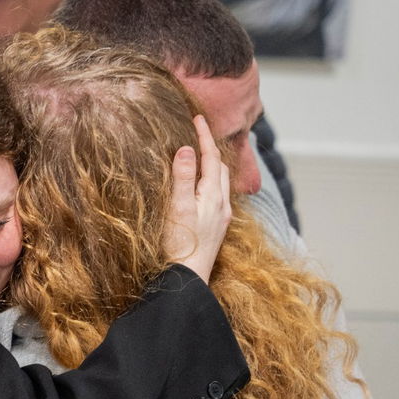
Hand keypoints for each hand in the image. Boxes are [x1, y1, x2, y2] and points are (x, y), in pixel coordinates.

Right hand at [163, 114, 230, 282]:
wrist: (186, 281)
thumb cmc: (178, 246)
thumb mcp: (177, 208)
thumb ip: (183, 178)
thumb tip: (187, 149)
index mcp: (213, 196)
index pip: (211, 158)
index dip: (204, 136)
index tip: (197, 118)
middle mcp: (221, 206)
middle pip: (221, 168)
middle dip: (211, 149)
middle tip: (198, 135)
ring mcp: (220, 219)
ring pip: (221, 184)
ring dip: (213, 167)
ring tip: (200, 158)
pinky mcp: (215, 230)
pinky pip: (218, 198)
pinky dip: (210, 184)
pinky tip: (202, 190)